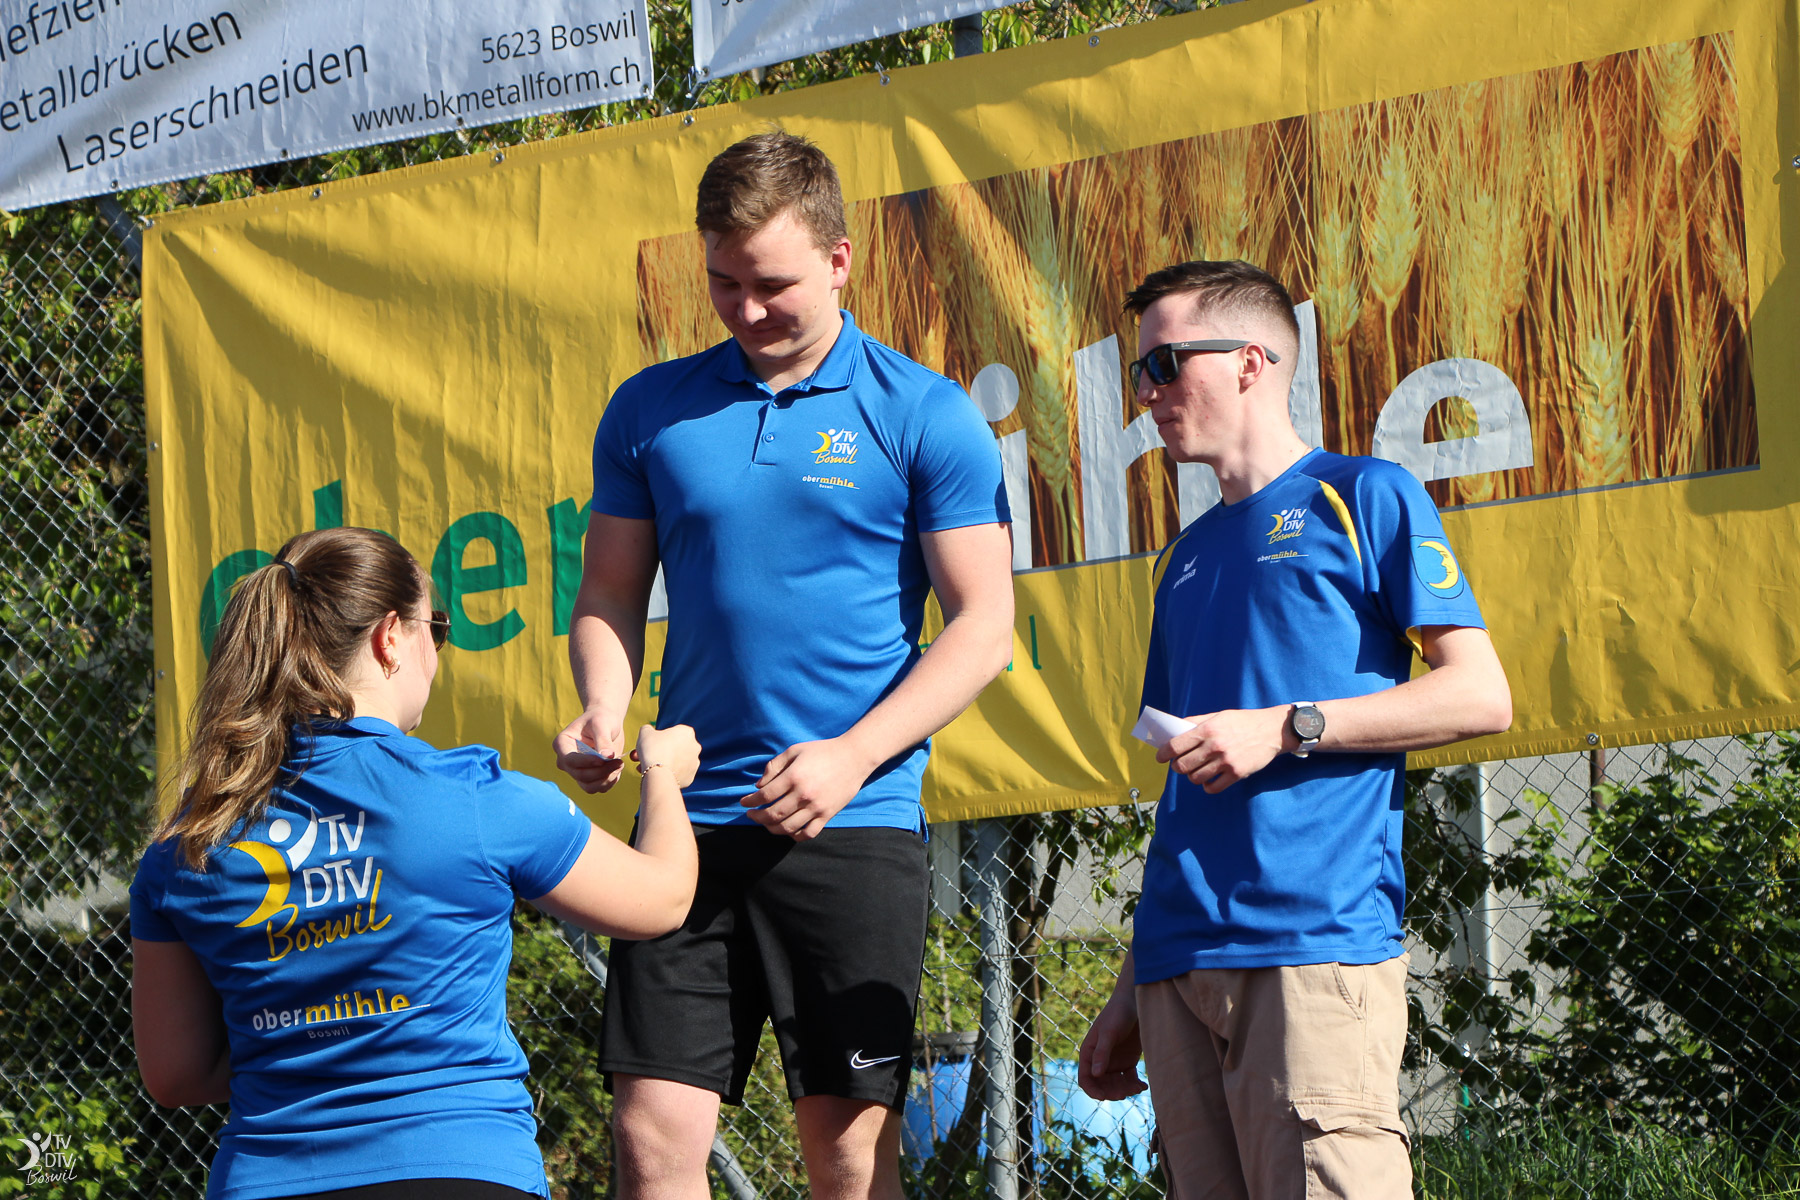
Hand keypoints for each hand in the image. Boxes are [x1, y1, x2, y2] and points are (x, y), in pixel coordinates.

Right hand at [553, 709, 625, 793]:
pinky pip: (597, 788)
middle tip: (619, 761)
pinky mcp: (587, 778)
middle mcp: (565, 760)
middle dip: (602, 771)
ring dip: (606, 779)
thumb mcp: (602, 724)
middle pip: (580, 775)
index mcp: (562, 744)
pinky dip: (609, 782)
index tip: (606, 758)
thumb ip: (603, 740)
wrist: (606, 723)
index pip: (570, 760)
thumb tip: (607, 756)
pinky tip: (617, 769)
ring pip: (588, 786)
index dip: (588, 762)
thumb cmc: (601, 719)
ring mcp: (575, 771)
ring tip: (619, 764)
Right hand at [634, 724, 700, 787]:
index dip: (658, 738)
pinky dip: (666, 775)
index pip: (672, 732)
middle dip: (657, 752)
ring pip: (674, 762)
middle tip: (642, 756)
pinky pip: (675, 774)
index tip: (648, 744)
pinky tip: (653, 776)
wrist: (658, 775)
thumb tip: (648, 731)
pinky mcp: (690, 778)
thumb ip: (647, 729)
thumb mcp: (645, 733)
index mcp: (687, 732)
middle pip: (673, 748)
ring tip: (645, 767)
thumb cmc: (653, 750)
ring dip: (660, 764)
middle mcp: (694, 747)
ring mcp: (694, 763)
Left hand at [740, 736, 876, 840]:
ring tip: (766, 824)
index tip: (744, 803)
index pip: (764, 796)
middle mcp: (803, 795)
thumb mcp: (794, 751)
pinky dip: (795, 836)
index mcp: (793, 777)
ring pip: (787, 828)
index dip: (750, 801)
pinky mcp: (827, 815)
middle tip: (751, 815)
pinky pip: (808, 833)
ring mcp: (816, 807)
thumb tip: (759, 786)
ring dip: (771, 828)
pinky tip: (788, 830)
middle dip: (757, 817)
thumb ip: (774, 766)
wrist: (853, 757)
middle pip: (773, 815)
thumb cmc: (822, 751)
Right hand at [1077, 991, 1146, 1100]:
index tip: (1103, 1097)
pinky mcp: (1128, 1061)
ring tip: (1138, 1087)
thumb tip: (1096, 1075)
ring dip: (1125, 1089)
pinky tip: (1143, 1086)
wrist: (1136, 1002)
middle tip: (1125, 1093)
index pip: (1086, 1078)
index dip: (1092, 1090)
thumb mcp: (1109, 1032)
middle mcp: (1100, 1060)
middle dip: (1112, 1091)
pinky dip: (1135, 1085)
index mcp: (1089, 1053)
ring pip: (1116, 1084)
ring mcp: (1114, 1062)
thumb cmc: (1117, 1013)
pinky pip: (1129, 1079)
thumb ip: (1102, 1053)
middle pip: (1102, 1085)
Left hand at [1160, 706, 1291, 792]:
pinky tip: (1208, 780)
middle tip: (1180, 764)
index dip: (1163, 753)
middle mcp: (1215, 746)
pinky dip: (1207, 786)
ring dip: (1192, 776)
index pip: (1175, 746)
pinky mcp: (1237, 774)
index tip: (1160, 758)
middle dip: (1178, 766)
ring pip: (1196, 778)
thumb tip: (1174, 731)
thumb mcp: (1218, 716)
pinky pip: (1213, 788)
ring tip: (1196, 771)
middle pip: (1182, 765)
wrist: (1272, 730)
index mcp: (1207, 730)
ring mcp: (1226, 761)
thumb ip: (1196, 723)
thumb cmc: (1242, 722)